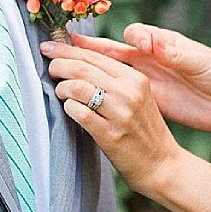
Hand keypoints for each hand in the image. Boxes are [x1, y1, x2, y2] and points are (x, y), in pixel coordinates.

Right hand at [44, 24, 210, 142]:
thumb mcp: (201, 61)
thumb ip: (174, 51)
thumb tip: (143, 38)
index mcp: (160, 46)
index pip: (127, 38)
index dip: (107, 40)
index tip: (97, 42)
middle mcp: (148, 62)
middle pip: (107, 55)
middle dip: (79, 52)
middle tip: (51, 49)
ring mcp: (145, 82)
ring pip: (106, 75)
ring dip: (82, 73)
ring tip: (55, 70)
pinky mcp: (147, 101)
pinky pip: (116, 95)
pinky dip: (96, 94)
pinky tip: (77, 96)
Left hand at [47, 46, 188, 191]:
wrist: (162, 165)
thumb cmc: (145, 132)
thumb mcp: (138, 97)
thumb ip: (114, 80)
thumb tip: (78, 62)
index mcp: (136, 78)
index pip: (95, 56)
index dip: (68, 49)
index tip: (50, 47)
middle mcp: (129, 92)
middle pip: (83, 67)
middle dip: (59, 64)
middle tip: (49, 67)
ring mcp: (120, 113)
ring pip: (79, 87)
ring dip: (62, 87)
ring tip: (59, 91)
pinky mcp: (111, 135)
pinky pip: (80, 113)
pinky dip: (68, 108)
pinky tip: (68, 109)